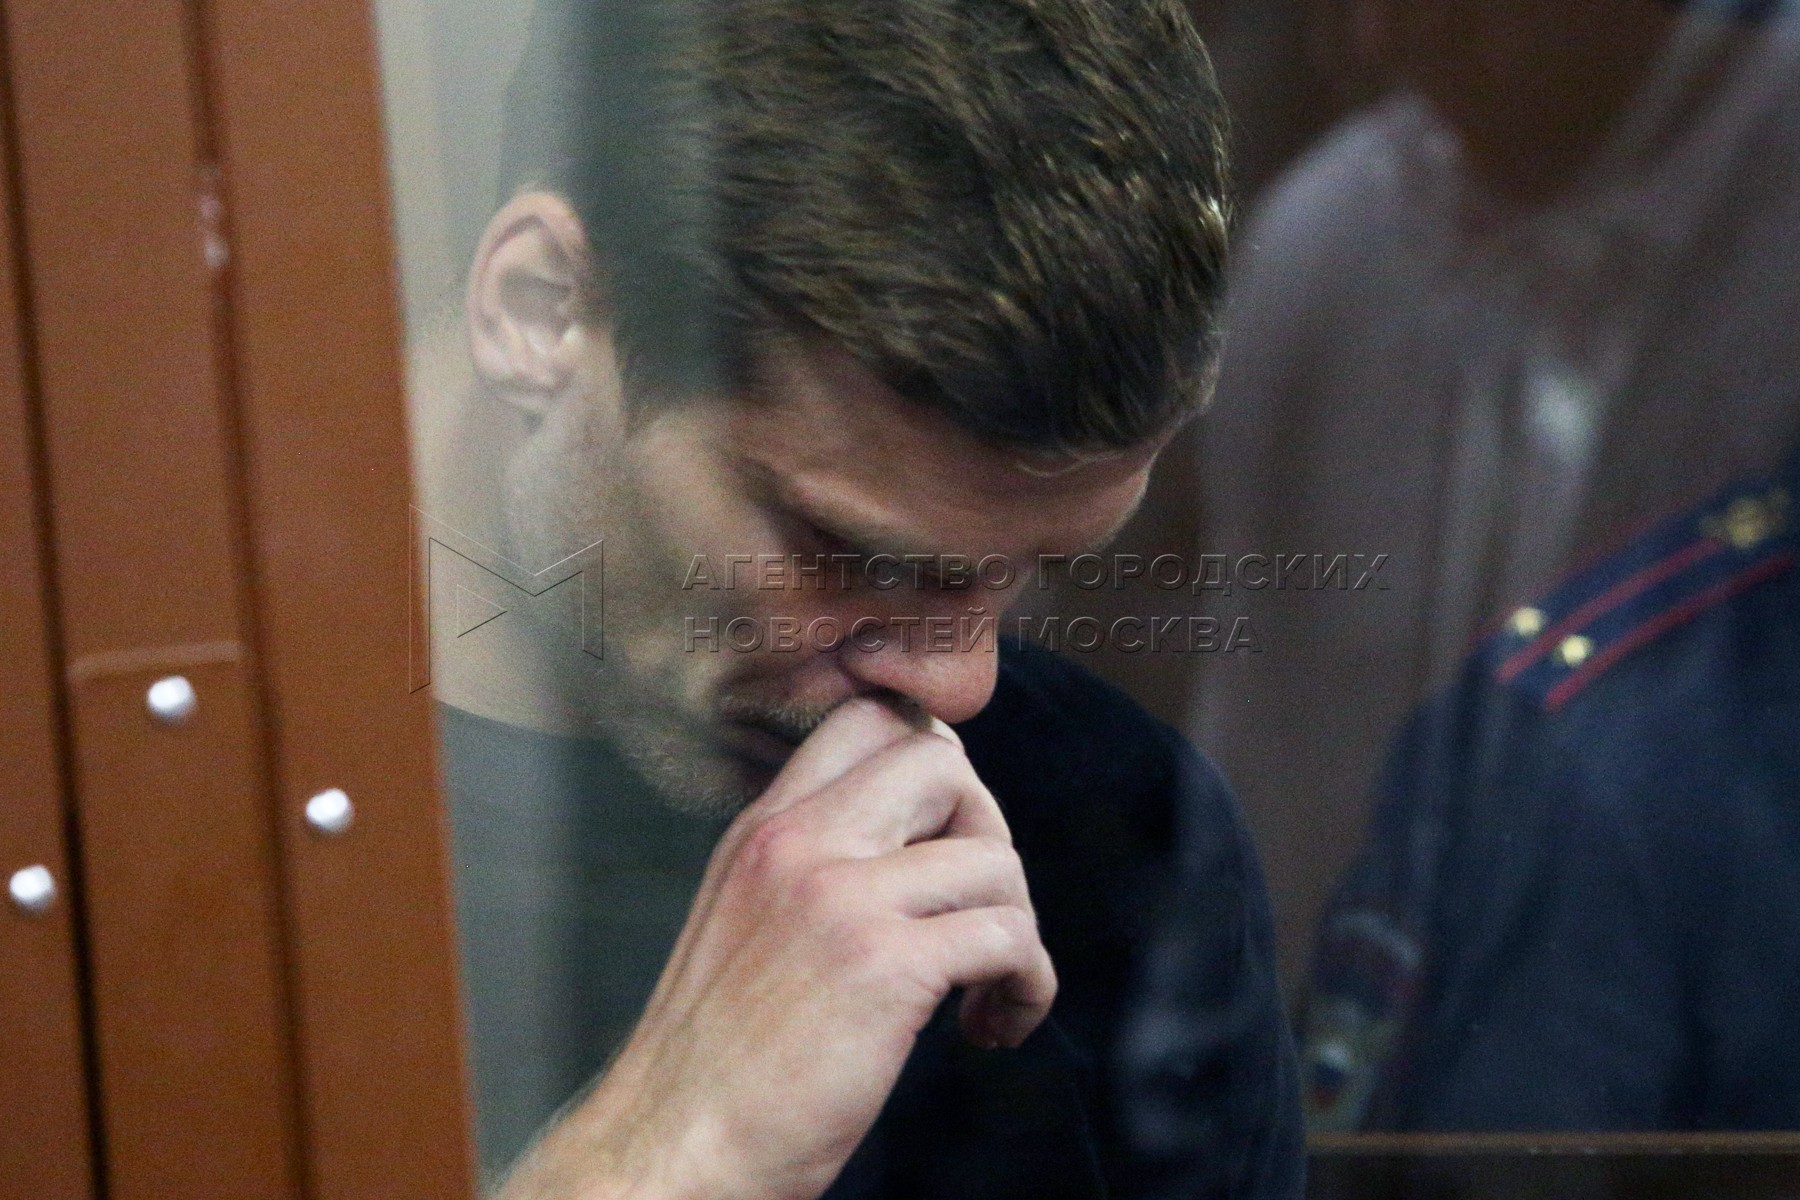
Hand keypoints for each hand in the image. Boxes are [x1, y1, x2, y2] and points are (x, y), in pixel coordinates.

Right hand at [495, 696, 1055, 1199]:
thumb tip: (915, 843)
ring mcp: (842, 899)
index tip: (949, 837)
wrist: (672, 1148)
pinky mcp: (887, 968)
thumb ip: (810, 866)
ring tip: (989, 990)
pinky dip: (1028, 985)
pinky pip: (1009, 938)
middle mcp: (800, 843)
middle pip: (941, 759)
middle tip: (974, 909)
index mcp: (764, 829)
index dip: (935, 761)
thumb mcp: (743, 920)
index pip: (866, 718)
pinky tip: (992, 1028)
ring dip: (1018, 926)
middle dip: (986, 830)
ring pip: (994, 859)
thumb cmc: (717, 1059)